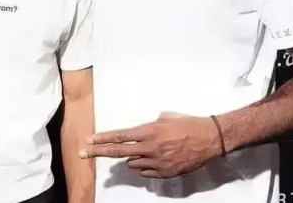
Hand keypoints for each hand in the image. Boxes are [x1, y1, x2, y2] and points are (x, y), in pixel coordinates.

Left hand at [78, 112, 222, 178]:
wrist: (209, 139)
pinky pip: (146, 172)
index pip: (119, 137)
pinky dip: (146, 166)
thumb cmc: (188, 124)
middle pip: (118, 152)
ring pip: (133, 163)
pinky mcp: (165, 173)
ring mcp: (157, 163)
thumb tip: (141, 131)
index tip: (88, 140)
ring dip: (132, 158)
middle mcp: (149, 148)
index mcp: (149, 132)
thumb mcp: (166, 118)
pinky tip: (156, 159)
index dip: (102, 139)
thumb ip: (150, 125)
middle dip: (98, 152)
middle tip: (83, 153)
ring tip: (146, 150)